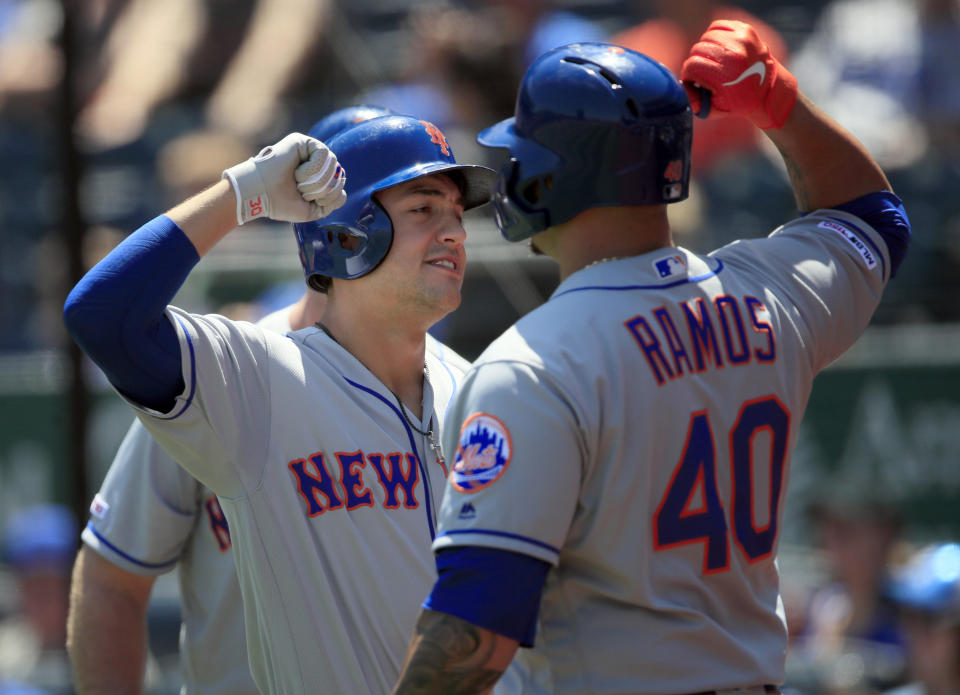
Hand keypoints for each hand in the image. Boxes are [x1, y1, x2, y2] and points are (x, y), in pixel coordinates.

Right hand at [222, 133, 346, 224]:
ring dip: (316, 181)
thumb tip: (343, 188)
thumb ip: (332, 202)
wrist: (261, 195)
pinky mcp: (303, 142)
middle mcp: (314, 162)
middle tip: (303, 193)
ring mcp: (309, 150)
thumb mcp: (313, 210)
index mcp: (317, 177)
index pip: (339, 184)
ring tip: (298, 183)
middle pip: (338, 174)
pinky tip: (296, 172)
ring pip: (333, 164)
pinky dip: (312, 169)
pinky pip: (324, 154)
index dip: (331, 196)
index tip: (310, 201)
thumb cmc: (281, 203)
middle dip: (323, 189)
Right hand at [680, 19, 796, 129]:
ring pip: (706, 37)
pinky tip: (719, 48)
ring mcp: (741, 39)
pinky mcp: (746, 30)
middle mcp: (734, 54)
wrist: (769, 90)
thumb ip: (694, 102)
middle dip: (697, 62)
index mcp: (725, 75)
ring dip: (705, 49)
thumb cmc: (738, 102)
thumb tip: (682, 91)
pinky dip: (714, 36)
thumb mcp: (715, 109)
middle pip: (697, 50)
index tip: (695, 81)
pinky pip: (717, 26)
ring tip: (713, 60)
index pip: (691, 66)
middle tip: (705, 72)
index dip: (689, 75)